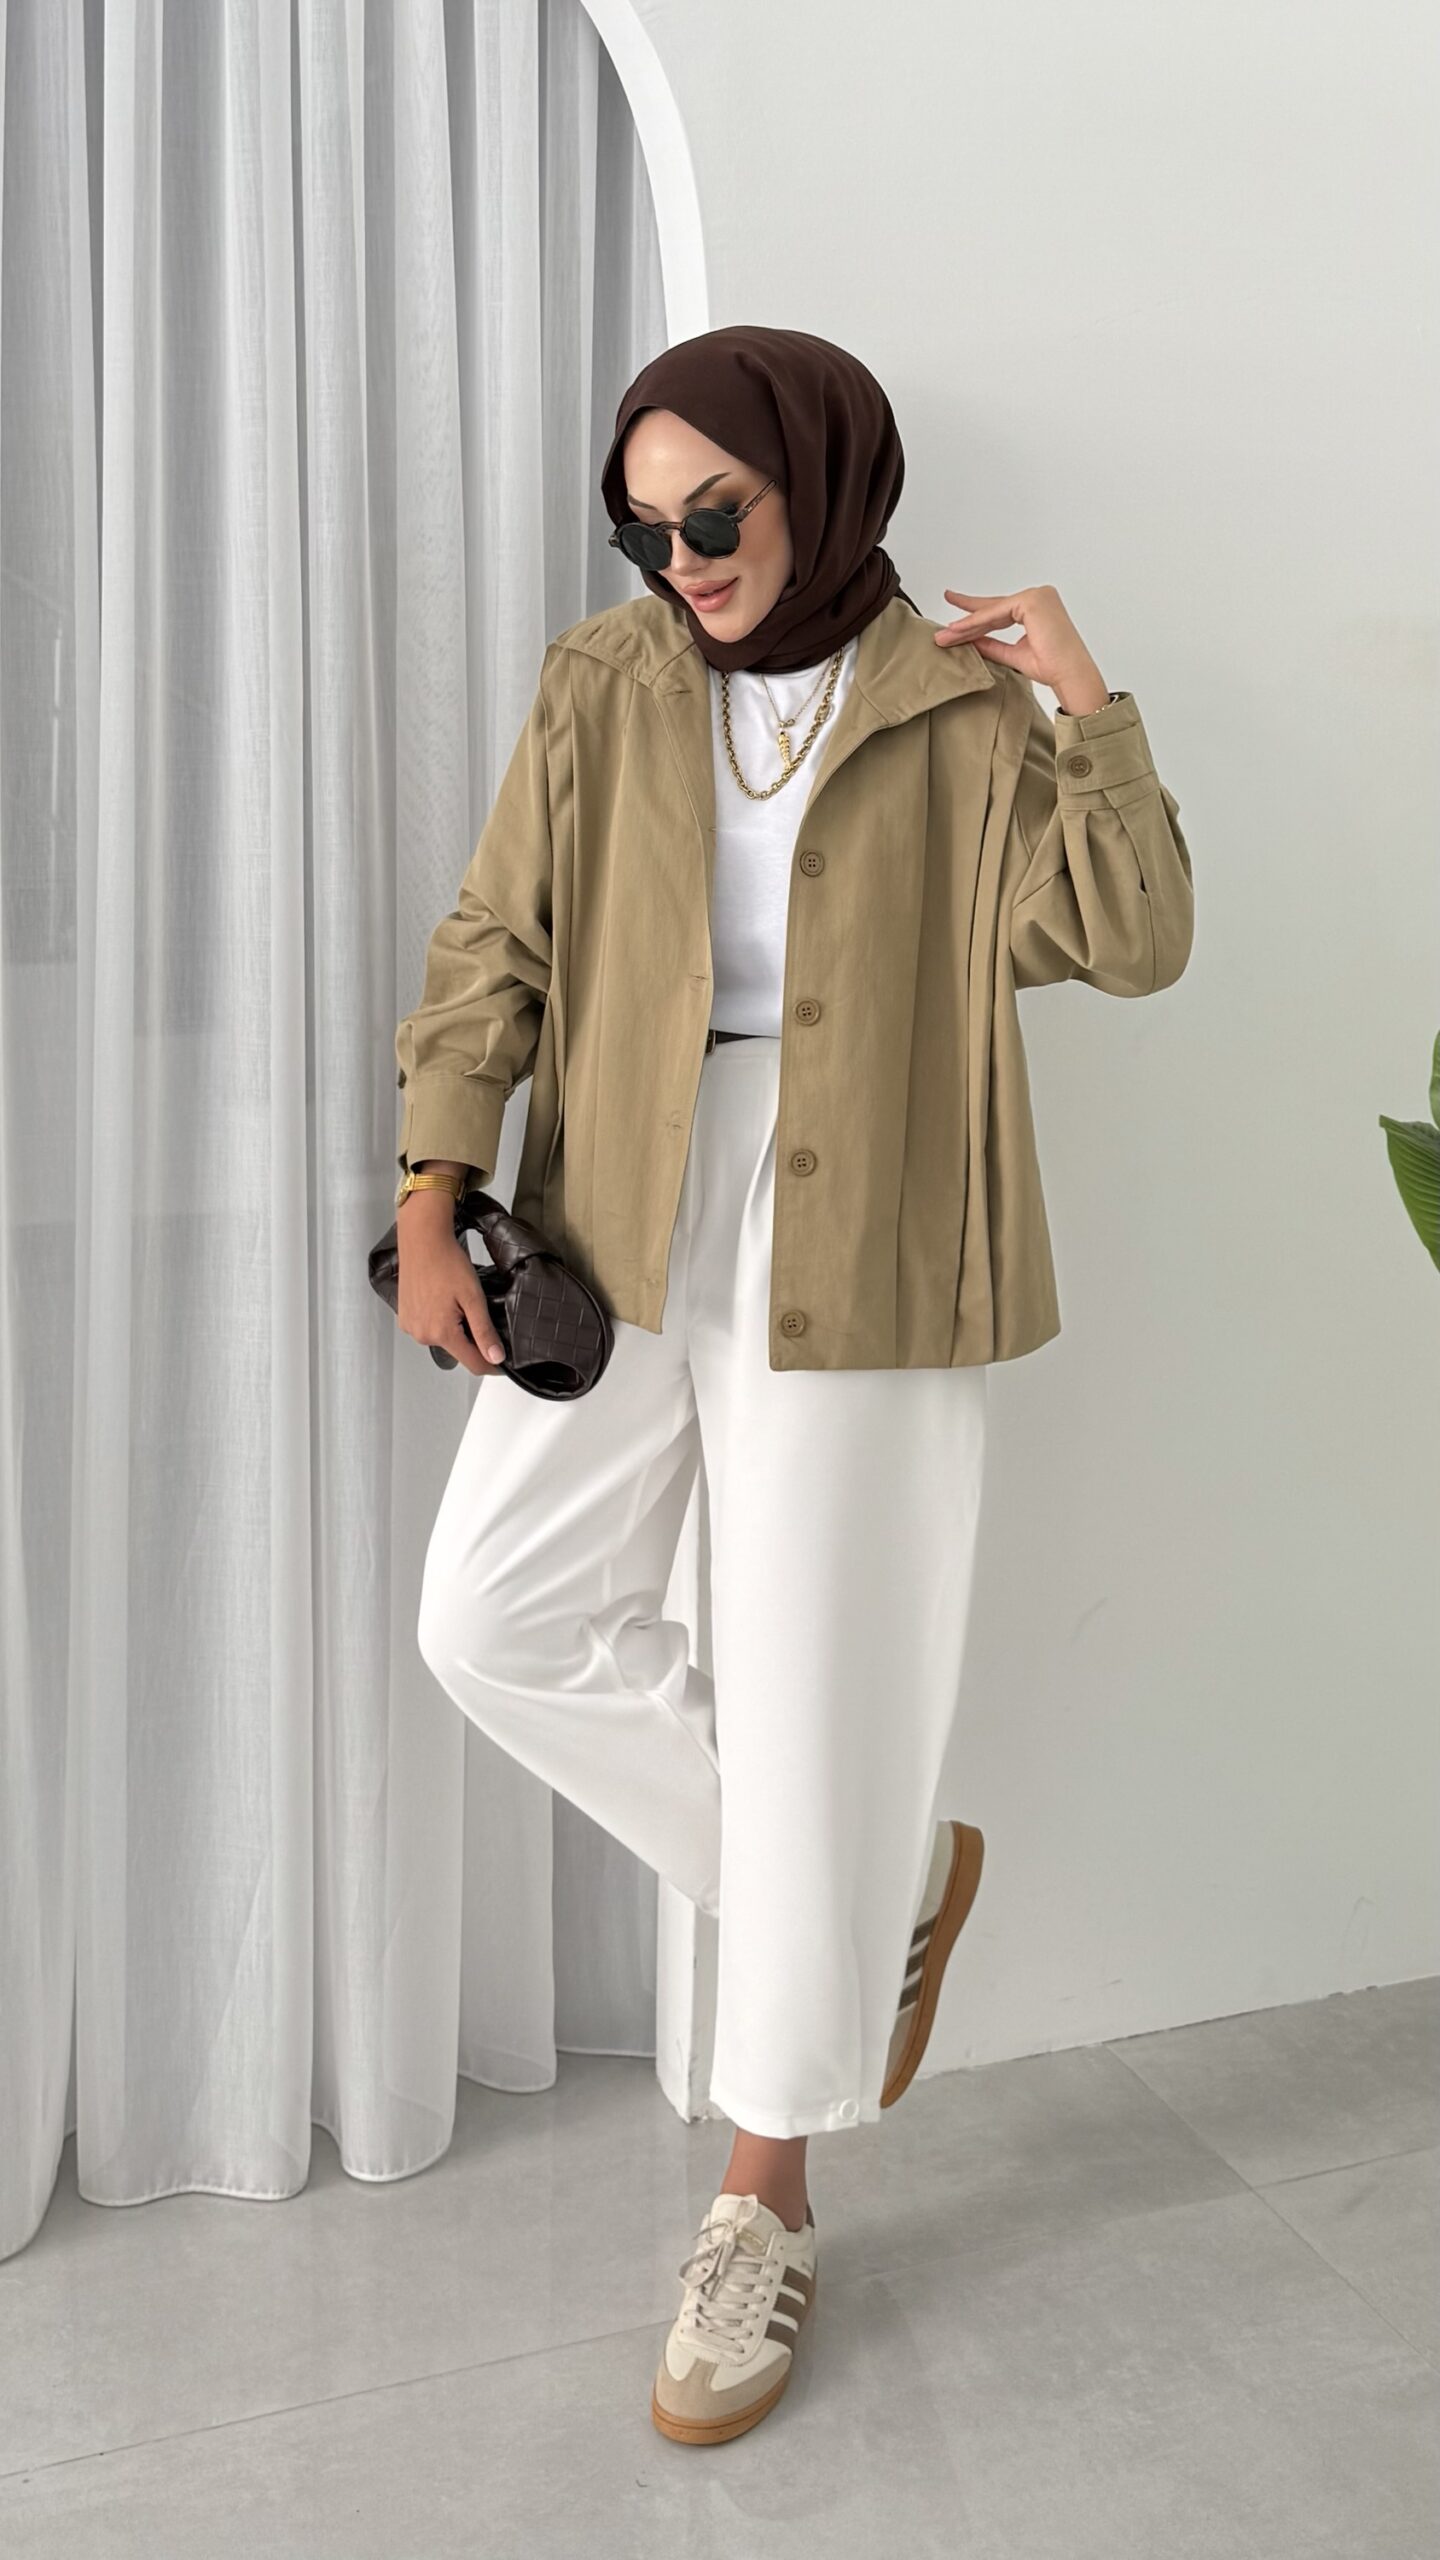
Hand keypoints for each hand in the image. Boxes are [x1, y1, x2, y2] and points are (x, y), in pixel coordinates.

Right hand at [397, 1208, 507, 1374]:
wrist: (423, 1241)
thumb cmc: (446, 1262)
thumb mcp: (474, 1298)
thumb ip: (484, 1331)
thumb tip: (495, 1357)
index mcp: (441, 1332)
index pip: (473, 1363)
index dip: (491, 1364)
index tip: (502, 1361)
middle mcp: (422, 1335)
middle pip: (457, 1351)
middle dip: (472, 1340)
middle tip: (476, 1311)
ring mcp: (411, 1327)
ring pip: (443, 1339)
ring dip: (454, 1329)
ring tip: (456, 1302)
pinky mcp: (405, 1318)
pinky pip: (428, 1328)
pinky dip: (438, 1321)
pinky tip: (442, 1301)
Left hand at [934, 583, 1105, 702]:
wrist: (1070, 675)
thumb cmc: (1052, 666)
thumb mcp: (1013, 653)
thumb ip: (991, 644)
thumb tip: (968, 640)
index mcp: (1038, 606)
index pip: (1000, 609)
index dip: (976, 615)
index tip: (956, 615)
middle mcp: (1039, 596)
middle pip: (994, 608)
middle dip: (967, 619)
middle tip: (943, 620)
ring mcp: (1037, 596)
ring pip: (992, 611)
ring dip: (967, 625)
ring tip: (946, 635)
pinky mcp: (1032, 601)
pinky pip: (996, 613)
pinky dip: (977, 623)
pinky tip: (958, 630)